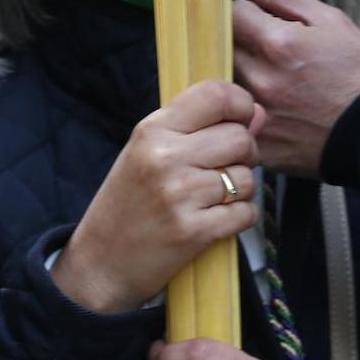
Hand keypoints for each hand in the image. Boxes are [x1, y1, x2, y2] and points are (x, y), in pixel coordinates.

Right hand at [52, 80, 260, 313]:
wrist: (99, 264)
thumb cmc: (127, 204)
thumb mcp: (148, 153)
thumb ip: (200, 128)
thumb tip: (260, 113)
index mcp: (153, 130)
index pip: (216, 95)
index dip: (241, 104)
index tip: (242, 118)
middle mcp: (166, 157)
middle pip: (241, 138)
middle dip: (245, 153)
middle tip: (225, 167)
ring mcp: (180, 195)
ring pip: (247, 178)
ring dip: (241, 189)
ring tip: (214, 196)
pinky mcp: (193, 231)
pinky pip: (246, 213)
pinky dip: (240, 217)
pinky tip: (217, 218)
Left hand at [232, 0, 359, 176]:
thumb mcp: (329, 20)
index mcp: (278, 43)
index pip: (231, 12)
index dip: (247, 12)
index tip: (262, 20)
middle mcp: (262, 79)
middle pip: (222, 47)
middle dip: (240, 42)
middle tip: (266, 49)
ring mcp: (257, 115)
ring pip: (223, 82)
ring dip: (237, 74)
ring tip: (270, 78)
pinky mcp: (259, 144)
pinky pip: (233, 118)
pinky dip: (243, 108)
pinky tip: (271, 107)